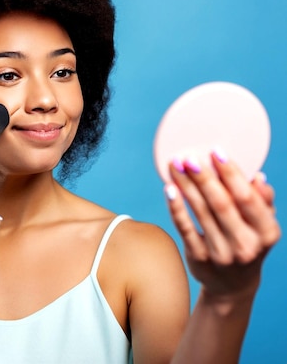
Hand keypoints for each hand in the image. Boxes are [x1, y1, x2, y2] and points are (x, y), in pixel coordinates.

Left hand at [164, 148, 280, 299]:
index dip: (231, 173)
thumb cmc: (247, 244)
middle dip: (204, 177)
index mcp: (267, 232)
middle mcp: (245, 244)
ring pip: (200, 211)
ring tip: (176, 165)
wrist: (232, 285)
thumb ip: (263, 202)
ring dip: (186, 185)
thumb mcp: (263, 227)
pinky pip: (184, 227)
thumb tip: (257, 176)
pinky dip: (176, 206)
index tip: (216, 151)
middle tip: (189, 157)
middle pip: (221, 203)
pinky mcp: (198, 257)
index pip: (247, 197)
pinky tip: (169, 188)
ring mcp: (221, 253)